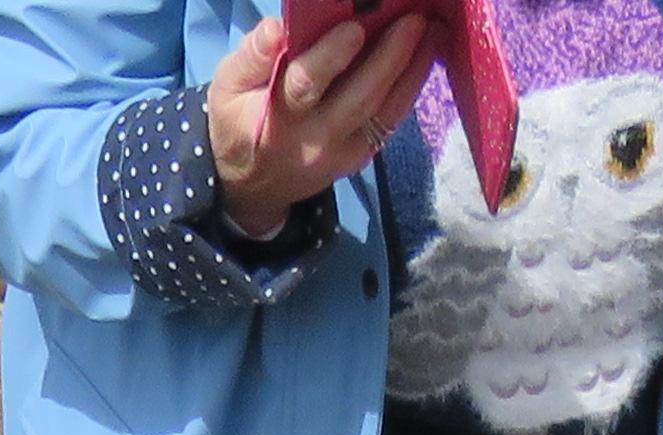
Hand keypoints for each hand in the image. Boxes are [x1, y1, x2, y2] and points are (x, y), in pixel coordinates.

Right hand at [210, 9, 432, 237]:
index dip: (330, 57)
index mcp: (277, 120)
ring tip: (435, 31)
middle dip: (391, 57)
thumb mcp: (226, 87)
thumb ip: (250, 57)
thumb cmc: (237, 121)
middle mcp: (315, 141)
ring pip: (386, 113)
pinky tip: (425, 57)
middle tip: (417, 19)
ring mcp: (342, 154)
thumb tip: (276, 27)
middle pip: (359, 99)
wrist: (253, 186)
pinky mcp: (360, 159)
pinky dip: (410, 88)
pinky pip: (391, 122)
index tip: (354, 26)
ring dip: (415, 70)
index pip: (305, 86)